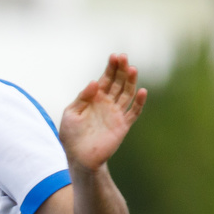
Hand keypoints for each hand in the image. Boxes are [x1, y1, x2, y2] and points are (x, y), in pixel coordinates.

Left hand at [58, 54, 146, 172]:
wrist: (79, 157)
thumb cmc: (72, 136)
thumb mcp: (71, 114)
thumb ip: (82, 98)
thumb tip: (94, 82)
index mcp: (94, 98)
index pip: (105, 78)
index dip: (110, 67)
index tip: (114, 56)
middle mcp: (107, 103)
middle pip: (118, 82)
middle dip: (121, 69)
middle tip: (124, 57)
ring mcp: (116, 113)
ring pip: (127, 94)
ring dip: (131, 81)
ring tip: (133, 69)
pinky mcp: (123, 125)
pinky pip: (134, 112)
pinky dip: (139, 102)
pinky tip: (142, 91)